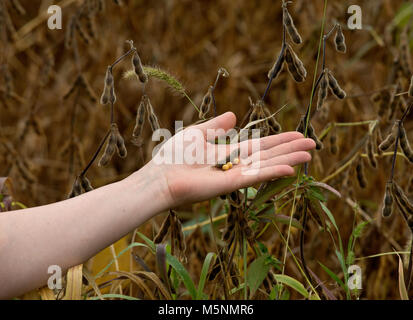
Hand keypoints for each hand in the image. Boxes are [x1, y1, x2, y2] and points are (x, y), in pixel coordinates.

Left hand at [144, 112, 315, 207]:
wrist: (160, 177)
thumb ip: (216, 125)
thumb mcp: (198, 133)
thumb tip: (234, 115)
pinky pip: (256, 176)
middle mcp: (236, 165)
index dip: (279, 140)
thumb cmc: (174, 156)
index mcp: (229, 153)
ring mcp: (235, 175)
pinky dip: (274, 171)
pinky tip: (292, 167)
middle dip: (290, 149)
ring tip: (310, 153)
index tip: (297, 134)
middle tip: (313, 143)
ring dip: (289, 159)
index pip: (260, 146)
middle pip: (269, 155)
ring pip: (267, 165)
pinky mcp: (231, 184)